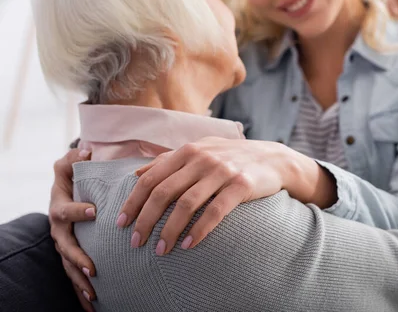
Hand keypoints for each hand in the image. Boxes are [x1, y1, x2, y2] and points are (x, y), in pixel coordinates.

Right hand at [49, 148, 96, 310]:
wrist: (68, 192)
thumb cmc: (72, 177)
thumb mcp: (70, 165)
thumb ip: (75, 158)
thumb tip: (86, 150)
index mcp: (60, 206)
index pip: (66, 209)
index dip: (77, 210)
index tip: (93, 211)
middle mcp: (59, 229)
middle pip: (65, 246)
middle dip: (78, 258)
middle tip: (94, 268)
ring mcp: (64, 245)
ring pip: (69, 266)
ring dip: (81, 281)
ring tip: (94, 294)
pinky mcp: (72, 256)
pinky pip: (74, 276)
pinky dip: (82, 291)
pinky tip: (93, 305)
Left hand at [117, 137, 333, 255]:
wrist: (273, 158)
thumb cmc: (231, 157)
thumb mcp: (200, 150)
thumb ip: (169, 160)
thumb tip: (137, 174)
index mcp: (188, 151)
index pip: (151, 178)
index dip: (134, 202)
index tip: (122, 223)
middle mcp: (202, 158)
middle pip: (164, 192)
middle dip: (146, 220)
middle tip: (136, 243)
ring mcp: (222, 171)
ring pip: (186, 204)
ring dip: (170, 230)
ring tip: (161, 250)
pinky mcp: (241, 185)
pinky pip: (216, 211)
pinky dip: (200, 230)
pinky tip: (189, 244)